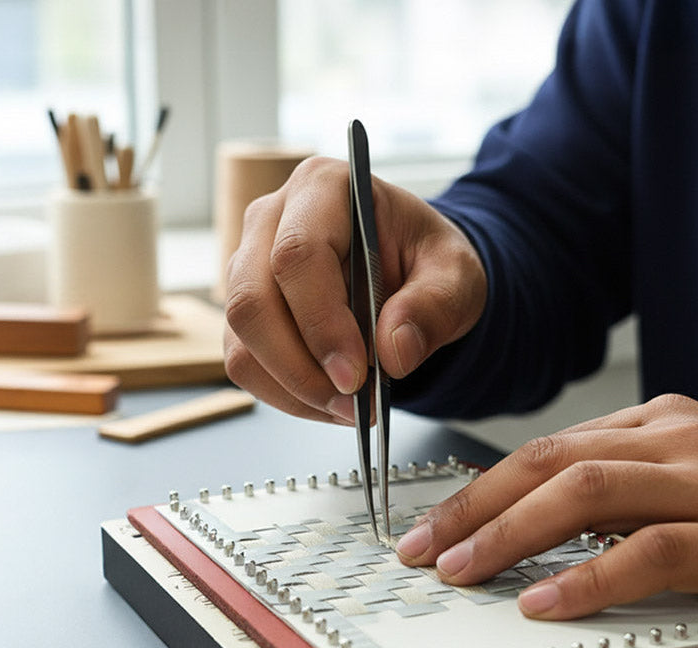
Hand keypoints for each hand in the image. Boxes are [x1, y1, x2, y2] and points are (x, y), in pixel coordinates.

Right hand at [223, 156, 485, 422]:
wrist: (408, 272)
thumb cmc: (425, 260)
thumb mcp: (456, 275)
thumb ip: (434, 307)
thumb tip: (394, 353)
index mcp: (323, 189)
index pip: (297, 255)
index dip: (321, 323)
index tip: (356, 375)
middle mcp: (270, 221)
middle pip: (251, 301)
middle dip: (300, 368)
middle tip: (352, 405)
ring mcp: (247, 267)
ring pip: (241, 340)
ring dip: (294, 389)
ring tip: (350, 408)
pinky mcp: (246, 313)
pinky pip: (246, 364)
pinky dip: (286, 395)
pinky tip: (330, 401)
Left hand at [396, 394, 697, 618]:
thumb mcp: (689, 472)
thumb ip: (624, 485)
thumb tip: (534, 521)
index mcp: (660, 424)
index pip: (547, 449)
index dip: (482, 489)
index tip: (436, 524)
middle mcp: (679, 438)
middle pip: (550, 464)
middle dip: (475, 508)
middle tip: (423, 548)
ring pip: (586, 493)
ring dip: (510, 534)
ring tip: (461, 570)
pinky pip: (651, 552)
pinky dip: (589, 577)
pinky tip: (545, 602)